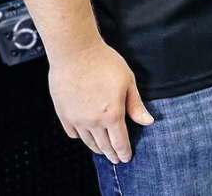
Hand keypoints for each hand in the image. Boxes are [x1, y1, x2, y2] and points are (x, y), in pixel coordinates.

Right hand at [48, 39, 153, 163]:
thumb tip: (147, 122)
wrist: (76, 52)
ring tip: (102, 150)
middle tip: (116, 159)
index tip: (126, 158)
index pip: (120, 142)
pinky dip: (81, 137)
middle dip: (112, 154)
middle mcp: (93, 122)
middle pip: (104, 145)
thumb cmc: (104, 62)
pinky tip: (84, 135)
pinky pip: (73, 133)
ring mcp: (77, 119)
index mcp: (112, 114)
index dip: (124, 152)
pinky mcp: (63, 113)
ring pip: (88, 142)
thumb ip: (136, 105)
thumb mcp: (127, 80)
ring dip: (97, 148)